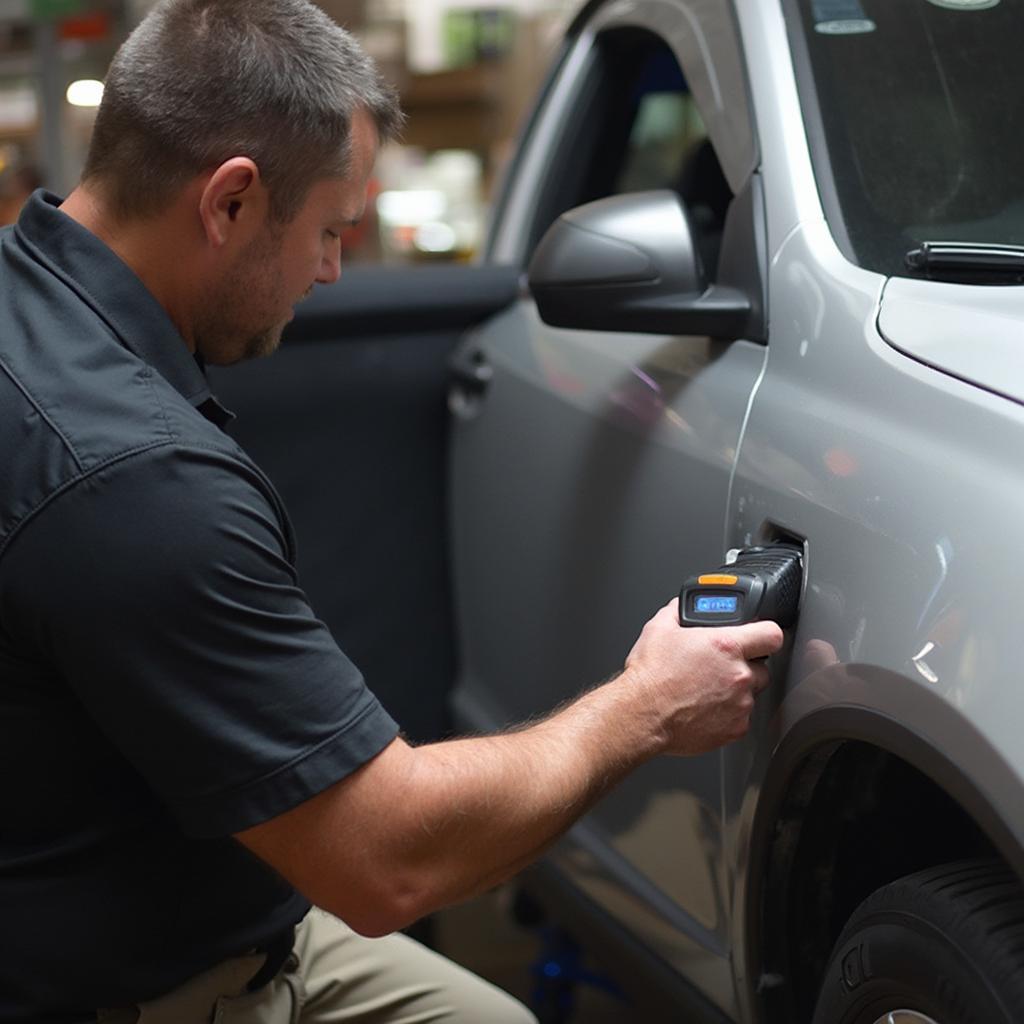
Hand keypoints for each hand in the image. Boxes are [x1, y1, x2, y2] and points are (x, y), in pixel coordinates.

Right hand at [621, 599, 783, 755]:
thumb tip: (681, 607)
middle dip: (746, 665)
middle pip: (762, 666)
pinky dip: (728, 714)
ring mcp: (740, 704)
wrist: (641, 714)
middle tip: (721, 667)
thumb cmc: (650, 676)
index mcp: (726, 645)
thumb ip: (678, 611)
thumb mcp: (659, 628)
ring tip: (707, 690)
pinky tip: (705, 708)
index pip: (772, 634)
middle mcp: (739, 674)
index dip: (767, 634)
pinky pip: (741, 718)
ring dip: (736, 690)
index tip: (760, 638)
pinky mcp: (735, 728)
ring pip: (751, 693)